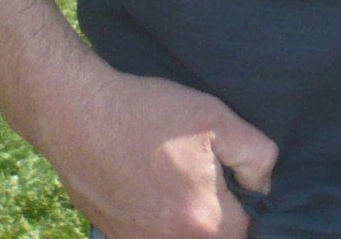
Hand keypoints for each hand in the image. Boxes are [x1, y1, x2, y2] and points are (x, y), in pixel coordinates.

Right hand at [42, 67, 276, 238]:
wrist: (78, 114)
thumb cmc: (146, 113)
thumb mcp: (215, 118)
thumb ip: (256, 156)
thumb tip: (262, 184)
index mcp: (203, 221)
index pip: (247, 228)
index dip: (245, 198)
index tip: (231, 174)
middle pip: (212, 236)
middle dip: (214, 210)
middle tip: (201, 172)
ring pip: (178, 237)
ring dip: (183, 216)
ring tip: (171, 176)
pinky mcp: (114, 235)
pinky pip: (147, 235)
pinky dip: (154, 217)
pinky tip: (146, 183)